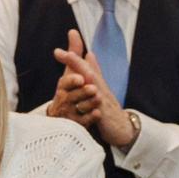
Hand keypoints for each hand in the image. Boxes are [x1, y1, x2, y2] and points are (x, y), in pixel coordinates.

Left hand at [45, 30, 136, 148]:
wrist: (121, 126)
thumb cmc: (107, 106)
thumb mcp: (100, 88)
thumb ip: (93, 71)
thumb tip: (89, 54)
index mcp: (96, 82)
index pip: (83, 67)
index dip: (72, 59)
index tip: (57, 51)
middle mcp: (100, 89)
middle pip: (89, 72)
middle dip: (77, 63)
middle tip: (68, 54)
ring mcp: (103, 102)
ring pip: (96, 89)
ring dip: (90, 80)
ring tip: (82, 72)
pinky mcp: (105, 116)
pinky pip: (100, 110)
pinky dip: (96, 105)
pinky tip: (93, 100)